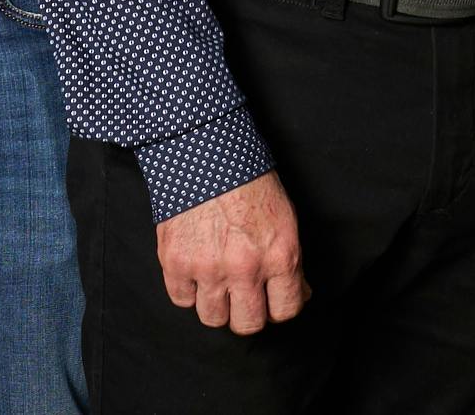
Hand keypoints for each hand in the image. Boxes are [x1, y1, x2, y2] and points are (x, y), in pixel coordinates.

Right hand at [156, 172, 306, 333]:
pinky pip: (181, 300)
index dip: (279, 308)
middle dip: (248, 314)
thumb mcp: (285, 218)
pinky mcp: (176, 262)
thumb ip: (290, 260)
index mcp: (280, 255)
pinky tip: (195, 271)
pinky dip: (188, 290)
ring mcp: (207, 268)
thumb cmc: (249, 180)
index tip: (272, 301)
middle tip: (244, 297)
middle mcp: (245, 268)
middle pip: (248, 324)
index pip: (285, 311)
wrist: (207, 150)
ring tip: (217, 283)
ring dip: (217, 305)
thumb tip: (299, 292)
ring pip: (213, 318)